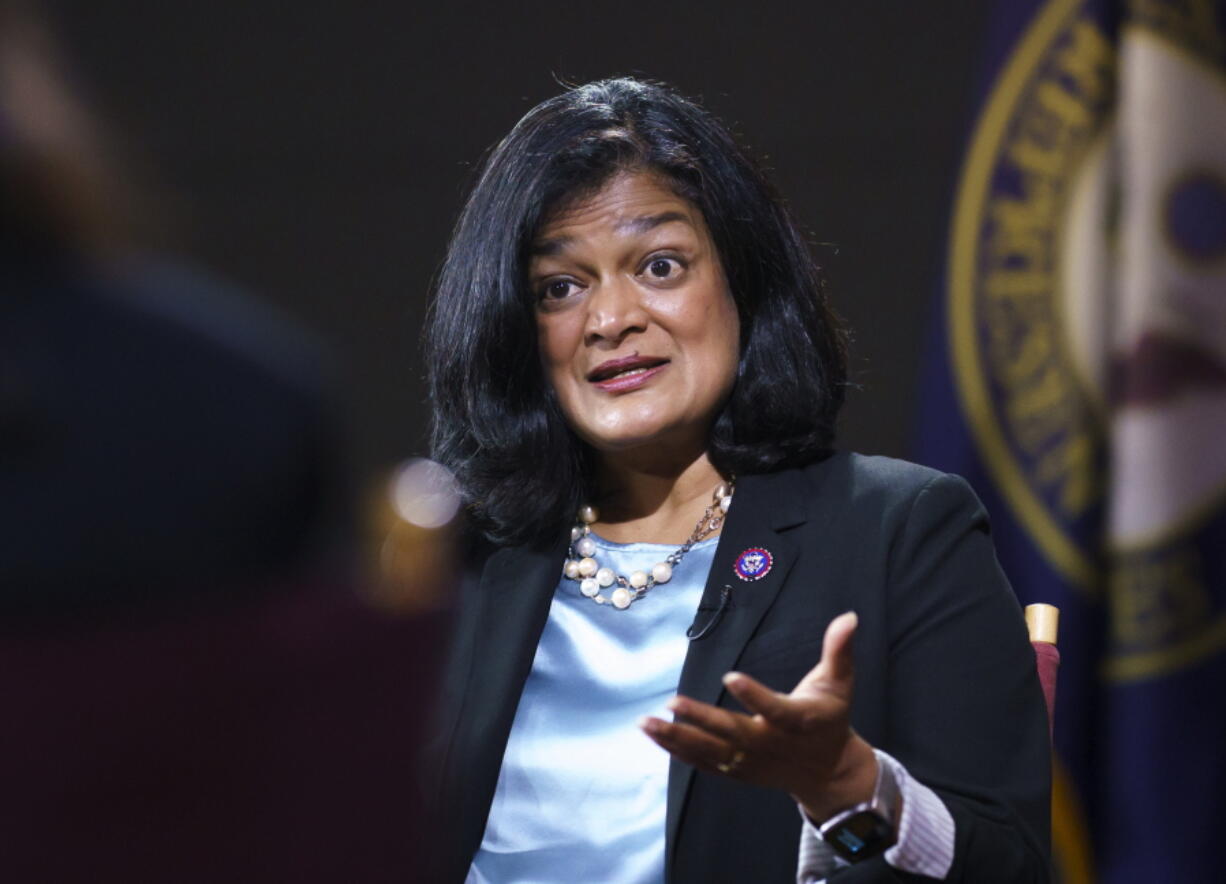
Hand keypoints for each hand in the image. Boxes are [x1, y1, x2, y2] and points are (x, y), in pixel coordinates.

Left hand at [639, 610, 877, 820]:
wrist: (828, 773)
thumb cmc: (830, 719)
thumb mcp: (840, 684)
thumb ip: (840, 651)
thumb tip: (849, 616)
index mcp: (798, 721)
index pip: (775, 709)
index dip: (754, 695)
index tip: (730, 677)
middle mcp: (770, 745)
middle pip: (732, 734)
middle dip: (701, 720)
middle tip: (671, 702)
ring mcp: (751, 762)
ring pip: (711, 752)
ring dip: (677, 738)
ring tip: (646, 723)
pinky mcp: (738, 772)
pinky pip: (705, 763)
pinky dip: (679, 751)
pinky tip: (655, 735)